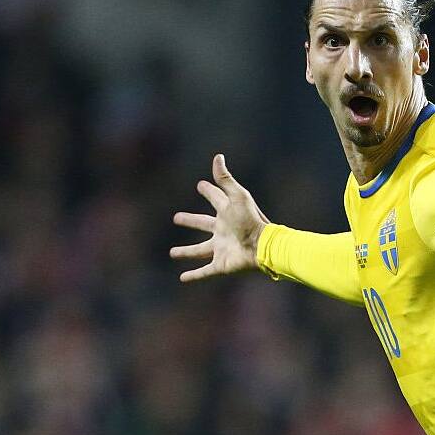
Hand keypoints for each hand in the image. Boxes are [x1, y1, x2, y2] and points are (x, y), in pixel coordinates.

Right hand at [170, 154, 268, 281]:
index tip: (200, 185)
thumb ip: (225, 179)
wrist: (262, 246)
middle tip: (176, 217)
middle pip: (203, 224)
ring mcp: (221, 249)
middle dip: (191, 220)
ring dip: (186, 252)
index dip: (208, 191)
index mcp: (227, 214)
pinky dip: (194, 275)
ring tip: (172, 253)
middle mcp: (223, 231)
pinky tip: (182, 278)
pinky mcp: (221, 265)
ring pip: (199, 250)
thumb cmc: (250, 220)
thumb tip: (217, 156)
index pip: (215, 199)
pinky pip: (204, 272)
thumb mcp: (237, 196)